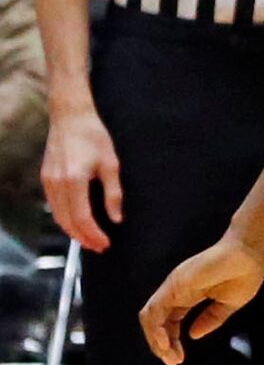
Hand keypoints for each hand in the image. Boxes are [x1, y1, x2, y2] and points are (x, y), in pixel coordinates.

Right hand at [42, 99, 121, 252]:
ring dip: (73, 230)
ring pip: (58, 216)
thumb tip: (116, 218)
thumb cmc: (93, 137)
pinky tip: (78, 222)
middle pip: (67, 221)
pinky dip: (65, 218)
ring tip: (90, 239)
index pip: (81, 217)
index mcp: (74, 180)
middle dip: (83, 238)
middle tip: (99, 247)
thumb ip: (113, 194)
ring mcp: (48, 181)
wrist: (70, 117)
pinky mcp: (46, 178)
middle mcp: (57, 183)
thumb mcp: (111, 165)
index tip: (105, 243)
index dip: (93, 234)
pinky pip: (54, 206)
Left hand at [140, 238, 263, 364]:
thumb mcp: (228, 304)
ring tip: (168, 356)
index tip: (179, 358)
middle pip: (156, 322)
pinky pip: (155, 310)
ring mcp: (172, 288)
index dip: (172, 342)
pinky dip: (156, 329)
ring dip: (156, 340)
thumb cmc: (243, 275)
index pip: (169, 323)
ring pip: (151, 318)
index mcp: (187, 297)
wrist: (249, 254)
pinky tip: (165, 343)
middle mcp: (175, 293)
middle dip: (161, 345)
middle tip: (173, 362)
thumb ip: (211, 319)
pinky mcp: (173, 286)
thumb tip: (193, 335)